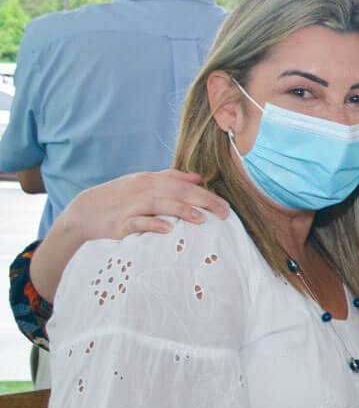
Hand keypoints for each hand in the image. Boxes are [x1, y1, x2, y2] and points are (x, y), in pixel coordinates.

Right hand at [59, 169, 229, 241]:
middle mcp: (143, 190)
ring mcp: (131, 206)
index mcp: (150, 180)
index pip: (183, 185)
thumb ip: (170, 178)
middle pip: (177, 193)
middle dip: (203, 202)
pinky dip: (153, 224)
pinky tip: (168, 229)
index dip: (206, 194)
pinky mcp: (120, 223)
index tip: (225, 206)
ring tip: (201, 219)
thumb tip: (198, 178)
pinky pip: (139, 222)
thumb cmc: (118, 198)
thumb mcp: (143, 183)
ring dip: (181, 211)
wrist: (83, 212)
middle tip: (223, 213)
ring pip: (160, 205)